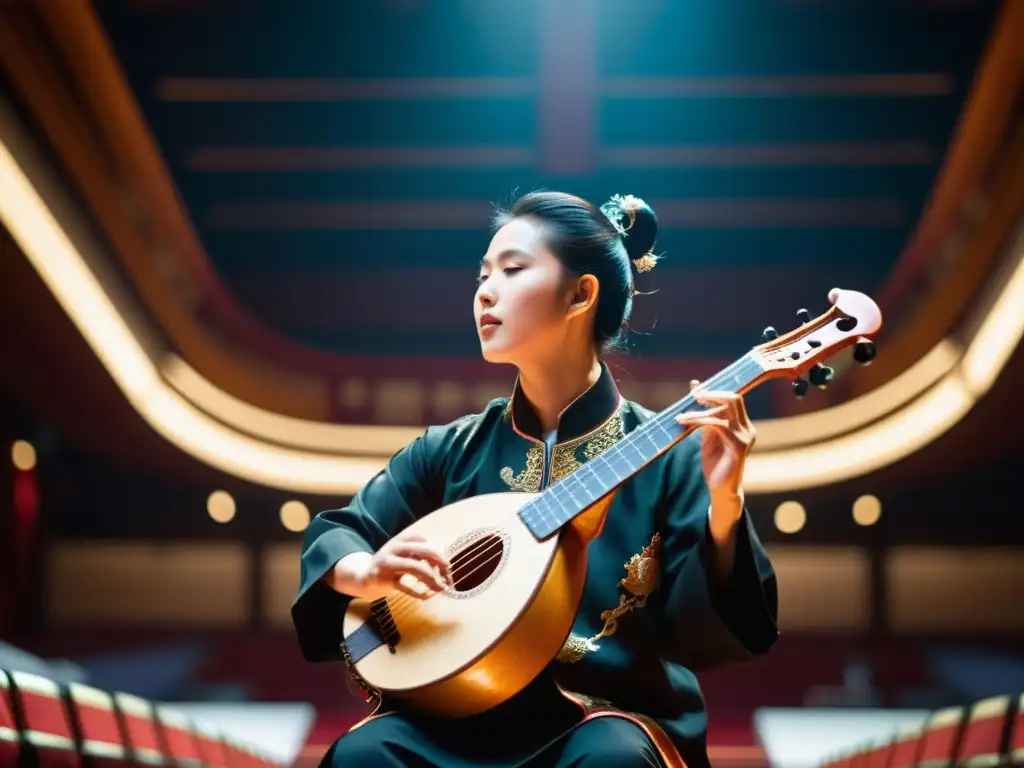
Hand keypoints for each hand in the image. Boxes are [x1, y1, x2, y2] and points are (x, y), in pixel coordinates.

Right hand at [335, 531, 452, 600]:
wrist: (363, 578)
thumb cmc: (391, 567)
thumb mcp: (405, 557)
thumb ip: (420, 557)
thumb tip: (445, 566)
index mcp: (400, 540)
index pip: (421, 538)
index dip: (436, 549)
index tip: (445, 563)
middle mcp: (393, 548)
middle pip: (420, 549)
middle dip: (437, 559)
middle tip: (448, 571)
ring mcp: (387, 563)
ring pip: (414, 567)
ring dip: (430, 579)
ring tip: (441, 588)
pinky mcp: (382, 579)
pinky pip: (404, 586)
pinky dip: (417, 592)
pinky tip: (426, 596)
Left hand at [676, 379, 756, 522]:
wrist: (721, 489)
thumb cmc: (715, 462)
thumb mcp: (709, 435)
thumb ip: (705, 416)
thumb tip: (696, 390)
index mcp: (743, 424)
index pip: (733, 399)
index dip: (714, 391)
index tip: (695, 388)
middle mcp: (747, 428)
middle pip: (734, 399)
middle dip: (711, 394)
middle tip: (693, 395)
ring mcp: (745, 437)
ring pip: (723, 411)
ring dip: (699, 411)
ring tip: (681, 416)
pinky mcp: (738, 447)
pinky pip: (718, 425)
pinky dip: (699, 421)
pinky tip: (686, 423)